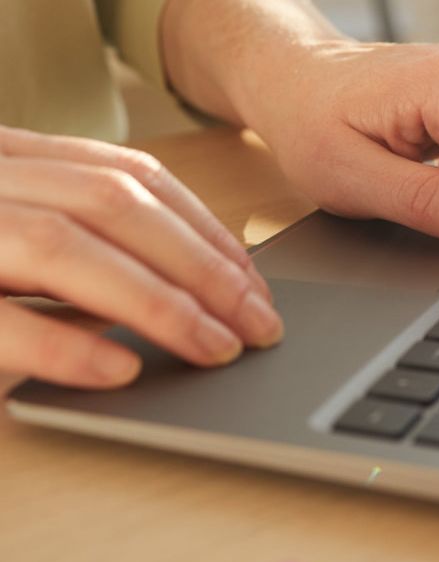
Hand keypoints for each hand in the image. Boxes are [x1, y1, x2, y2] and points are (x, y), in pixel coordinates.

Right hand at [0, 126, 281, 388]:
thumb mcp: (13, 242)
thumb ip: (85, 249)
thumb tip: (192, 291)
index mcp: (6, 161)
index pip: (126, 177)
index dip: (203, 228)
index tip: (255, 282)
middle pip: (110, 204)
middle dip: (201, 268)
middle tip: (260, 326)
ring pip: (62, 245)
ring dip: (156, 302)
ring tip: (217, 350)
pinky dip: (63, 344)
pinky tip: (120, 370)